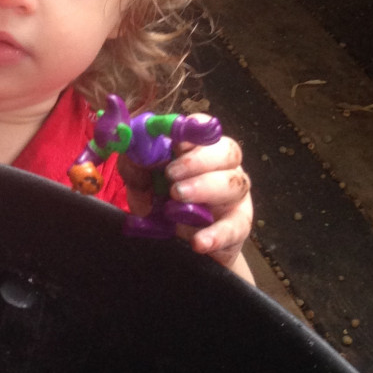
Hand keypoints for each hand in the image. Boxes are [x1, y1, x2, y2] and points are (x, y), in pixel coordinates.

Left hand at [122, 119, 253, 276]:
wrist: (178, 244)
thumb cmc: (161, 202)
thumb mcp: (141, 184)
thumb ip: (135, 166)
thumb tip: (134, 151)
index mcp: (201, 148)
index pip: (205, 128)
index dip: (193, 130)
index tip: (174, 143)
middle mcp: (224, 167)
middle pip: (228, 151)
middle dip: (198, 160)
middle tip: (171, 175)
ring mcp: (235, 196)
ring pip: (234, 184)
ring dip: (205, 188)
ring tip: (178, 197)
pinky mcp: (238, 226)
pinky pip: (236, 226)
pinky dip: (217, 234)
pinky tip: (199, 241)